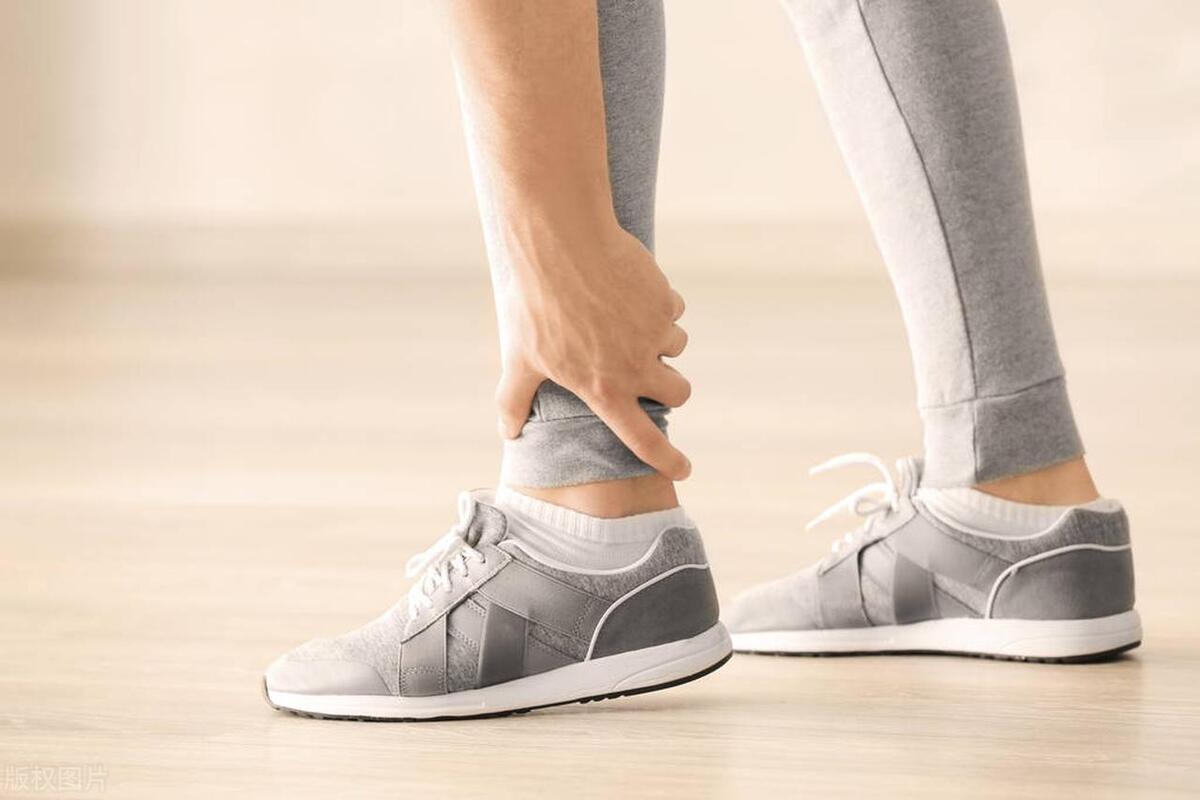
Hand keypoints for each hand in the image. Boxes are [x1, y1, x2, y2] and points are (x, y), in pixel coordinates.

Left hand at [494, 226, 691, 479]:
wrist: (559, 242)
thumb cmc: (532, 303)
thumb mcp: (518, 356)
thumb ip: (514, 399)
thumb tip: (508, 432)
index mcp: (603, 389)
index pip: (642, 438)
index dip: (666, 459)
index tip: (683, 471)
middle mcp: (636, 366)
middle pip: (679, 393)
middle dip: (671, 386)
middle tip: (648, 371)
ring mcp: (654, 332)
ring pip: (677, 346)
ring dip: (659, 338)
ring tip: (621, 318)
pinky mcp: (664, 299)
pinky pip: (673, 309)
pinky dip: (657, 304)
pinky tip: (626, 290)